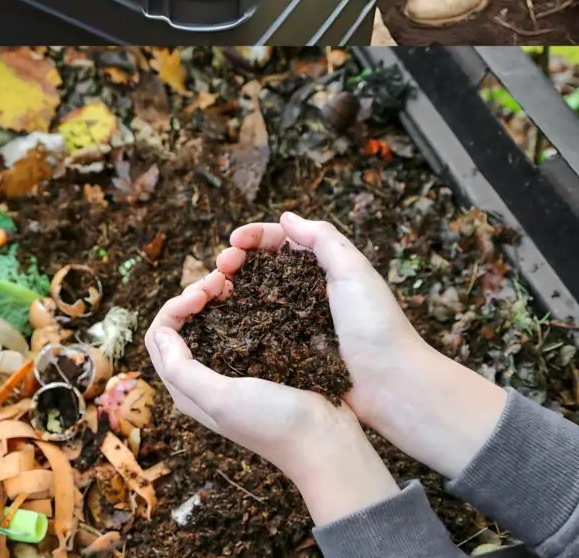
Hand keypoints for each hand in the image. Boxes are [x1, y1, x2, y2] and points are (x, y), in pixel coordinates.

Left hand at [145, 270, 399, 524]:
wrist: (325, 441)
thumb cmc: (273, 423)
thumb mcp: (222, 399)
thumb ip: (183, 370)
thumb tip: (160, 333)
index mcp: (187, 389)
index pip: (159, 336)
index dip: (174, 307)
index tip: (202, 294)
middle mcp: (203, 378)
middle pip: (181, 324)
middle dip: (193, 295)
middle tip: (220, 280)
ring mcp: (231, 368)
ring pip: (207, 320)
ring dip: (213, 296)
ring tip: (232, 280)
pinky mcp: (257, 360)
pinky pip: (235, 323)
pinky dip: (236, 303)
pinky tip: (249, 292)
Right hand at [217, 214, 507, 478]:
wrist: (392, 387)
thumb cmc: (377, 326)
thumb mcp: (354, 271)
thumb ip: (323, 238)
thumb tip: (286, 217)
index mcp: (322, 269)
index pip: (279, 242)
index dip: (253, 237)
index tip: (234, 242)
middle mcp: (304, 293)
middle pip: (259, 267)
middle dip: (235, 260)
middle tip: (221, 267)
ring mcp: (293, 324)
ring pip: (251, 297)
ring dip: (229, 289)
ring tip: (213, 291)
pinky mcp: (287, 353)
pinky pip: (255, 331)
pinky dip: (235, 321)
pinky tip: (220, 319)